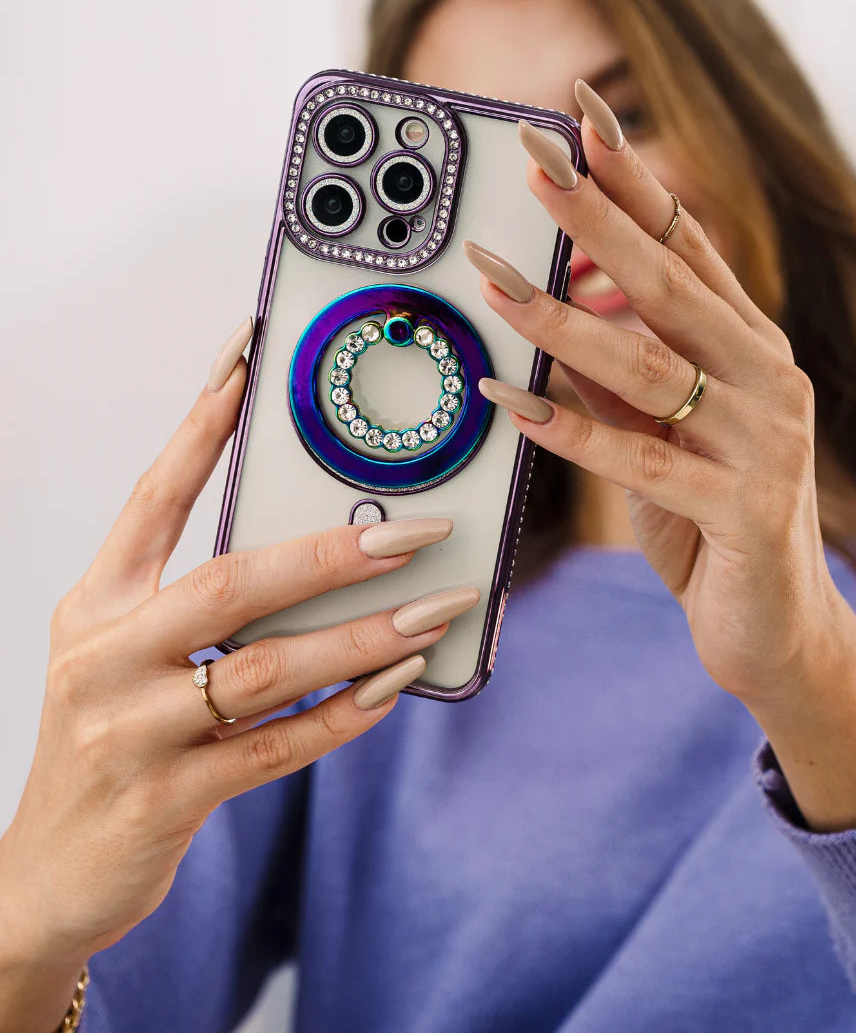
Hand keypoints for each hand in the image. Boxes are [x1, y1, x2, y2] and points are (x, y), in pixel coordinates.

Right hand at [0, 324, 474, 990]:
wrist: (47, 872)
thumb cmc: (106, 741)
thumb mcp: (125, 657)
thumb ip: (200, 607)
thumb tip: (323, 555)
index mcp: (96, 604)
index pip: (154, 495)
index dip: (202, 423)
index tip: (249, 356)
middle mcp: (105, 655)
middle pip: (230, 582)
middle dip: (332, 552)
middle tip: (418, 530)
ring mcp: (131, 730)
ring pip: (267, 668)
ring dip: (362, 638)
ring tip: (435, 611)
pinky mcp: (167, 798)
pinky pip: (276, 749)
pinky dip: (343, 717)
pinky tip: (395, 690)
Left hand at [464, 86, 855, 830]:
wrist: (778, 629)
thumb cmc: (714, 521)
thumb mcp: (662, 437)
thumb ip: (622, 377)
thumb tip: (560, 310)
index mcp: (749, 348)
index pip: (687, 243)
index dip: (633, 177)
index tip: (579, 116)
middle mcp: (767, 379)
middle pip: (671, 282)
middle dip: (595, 218)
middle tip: (531, 161)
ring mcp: (764, 442)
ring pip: (652, 365)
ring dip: (564, 320)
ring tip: (493, 282)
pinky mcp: (743, 509)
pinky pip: (642, 462)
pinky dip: (570, 431)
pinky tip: (509, 402)